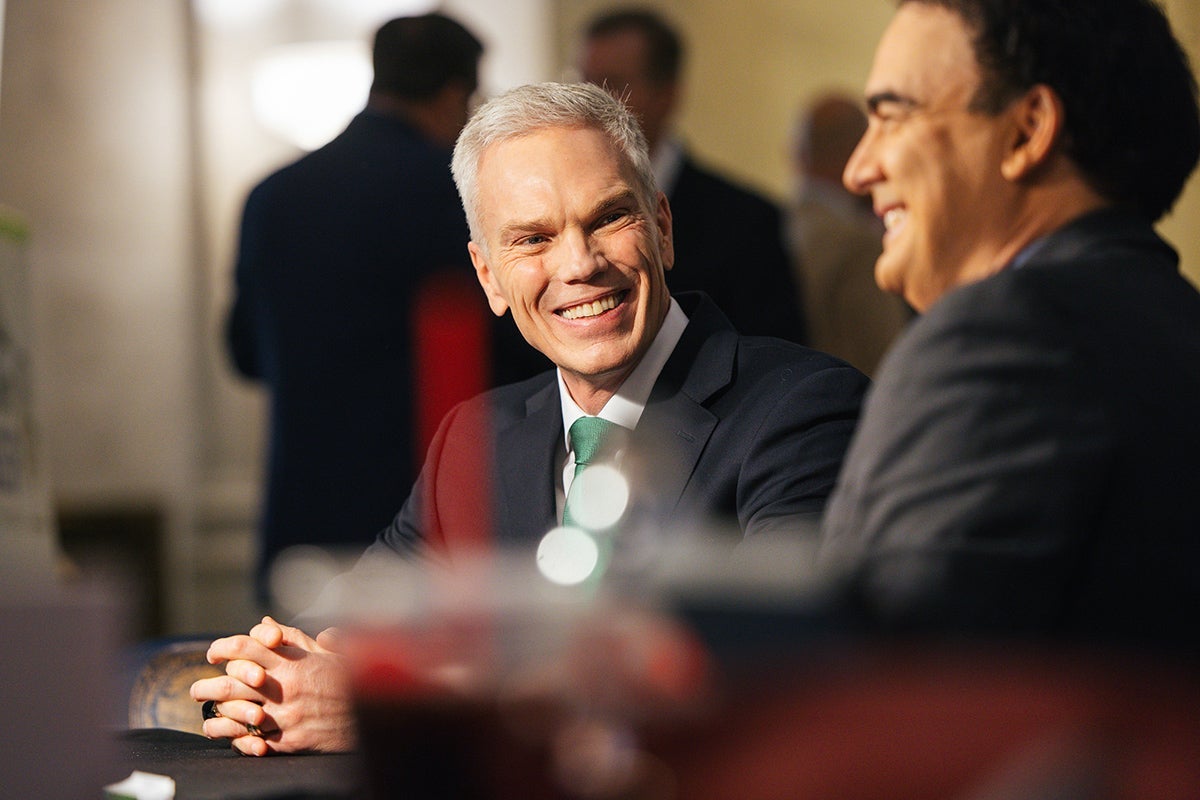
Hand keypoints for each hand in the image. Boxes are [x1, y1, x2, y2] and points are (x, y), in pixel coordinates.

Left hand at [189, 616, 355, 755]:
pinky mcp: (289, 740)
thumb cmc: (349, 679)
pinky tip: (224, 734)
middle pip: (231, 684)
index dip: (223, 647)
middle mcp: (284, 687)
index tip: (213, 654)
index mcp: (292, 661)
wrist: (372, 715)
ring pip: (236, 714)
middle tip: (196, 690)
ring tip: (207, 713)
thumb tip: (265, 622)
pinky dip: (233, 738)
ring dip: (216, 714)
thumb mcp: (327, 651)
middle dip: (206, 687)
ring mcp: (284, 716)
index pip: (246, 646)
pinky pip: (251, 741)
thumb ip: (294, 637)